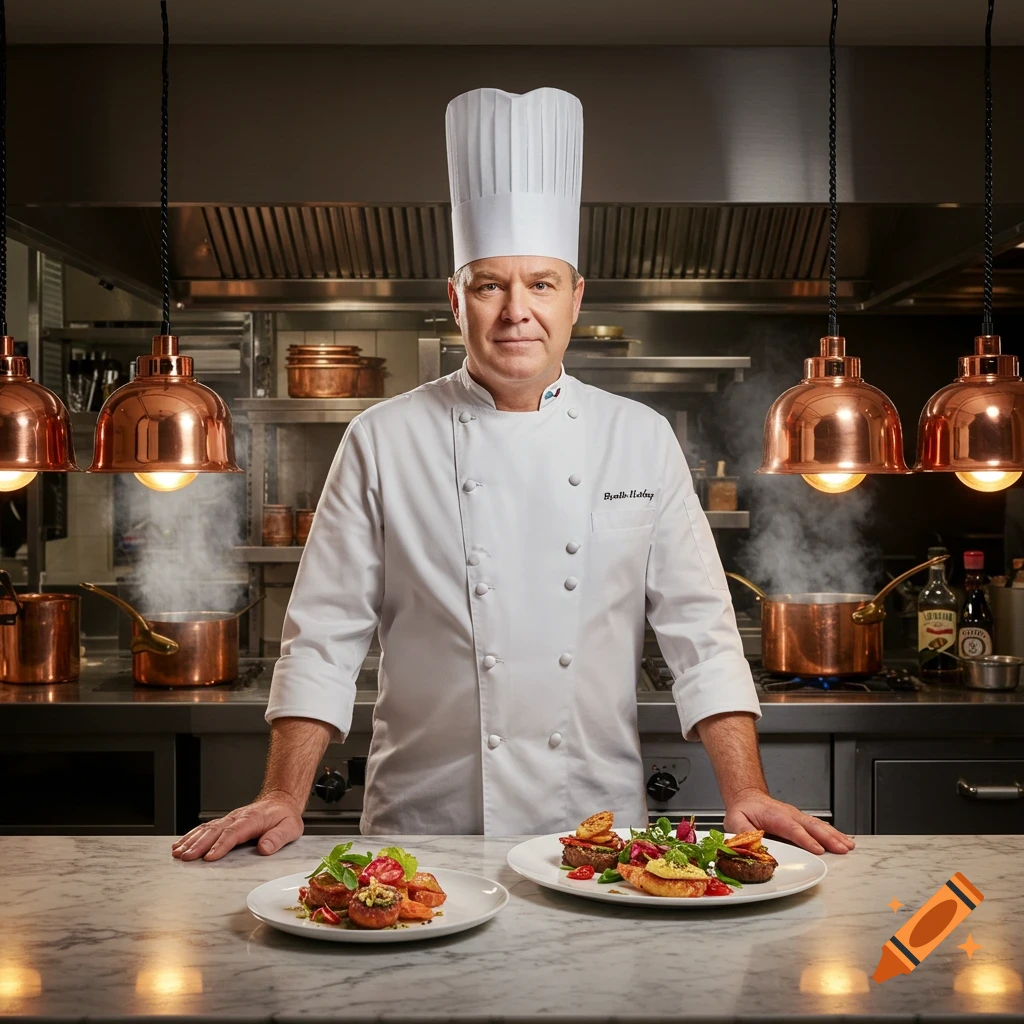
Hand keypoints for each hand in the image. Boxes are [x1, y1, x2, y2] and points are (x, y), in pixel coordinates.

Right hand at [171, 791, 304, 861]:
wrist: (281, 801)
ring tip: (178, 853)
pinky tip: (180, 844)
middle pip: (215, 831)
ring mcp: (229, 819)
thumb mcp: (290, 828)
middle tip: (185, 858)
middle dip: (199, 845)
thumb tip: (264, 848)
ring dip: (191, 840)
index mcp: (253, 819)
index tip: (209, 857)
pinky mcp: (225, 822)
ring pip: (207, 828)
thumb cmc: (284, 817)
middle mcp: (237, 817)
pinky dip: (191, 835)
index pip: (234, 833)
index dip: (221, 845)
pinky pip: (205, 827)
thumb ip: (277, 838)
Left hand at [724, 789, 855, 854]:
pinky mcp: (801, 822)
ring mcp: (797, 817)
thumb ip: (744, 833)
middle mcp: (789, 815)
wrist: (747, 798)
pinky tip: (843, 840)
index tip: (818, 850)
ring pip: (818, 826)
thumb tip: (754, 845)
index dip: (806, 840)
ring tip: (848, 846)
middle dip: (828, 838)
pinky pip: (819, 826)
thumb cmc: (743, 811)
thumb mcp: (735, 821)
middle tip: (842, 849)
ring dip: (834, 836)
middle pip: (811, 826)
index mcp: (774, 815)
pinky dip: (832, 833)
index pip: (792, 828)